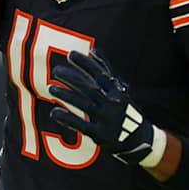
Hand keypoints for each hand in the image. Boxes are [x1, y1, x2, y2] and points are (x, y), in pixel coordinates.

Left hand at [47, 49, 159, 165]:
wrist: (137, 138)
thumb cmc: (122, 109)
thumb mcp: (119, 89)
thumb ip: (105, 72)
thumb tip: (93, 51)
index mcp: (117, 90)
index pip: (100, 73)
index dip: (85, 63)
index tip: (71, 55)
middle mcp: (112, 103)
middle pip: (89, 87)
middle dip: (71, 77)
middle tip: (56, 70)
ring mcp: (106, 119)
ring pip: (83, 104)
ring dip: (66, 95)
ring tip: (51, 88)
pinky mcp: (100, 134)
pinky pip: (81, 125)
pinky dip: (67, 119)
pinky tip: (54, 112)